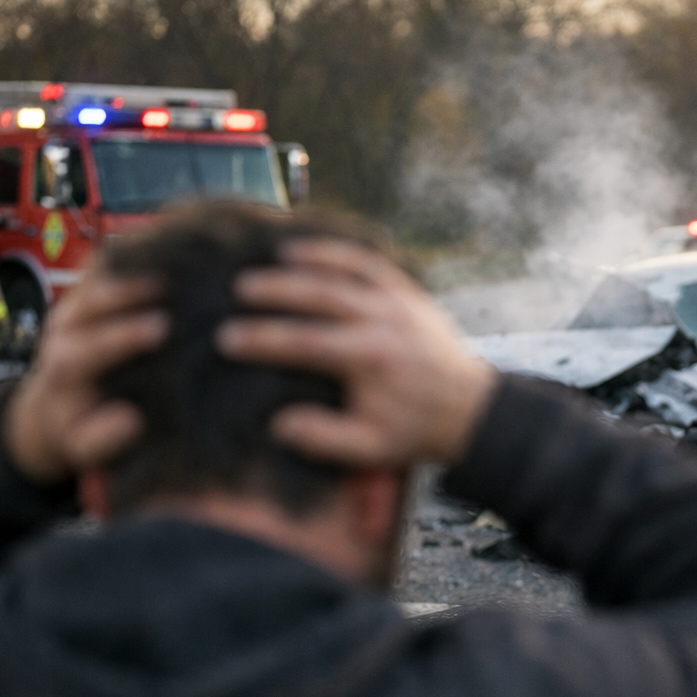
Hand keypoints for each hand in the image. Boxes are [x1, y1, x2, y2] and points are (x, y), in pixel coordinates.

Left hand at [4, 272, 166, 483]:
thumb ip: (102, 439)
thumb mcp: (83, 447)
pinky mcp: (87, 289)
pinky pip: (109, 264)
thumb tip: (130, 421)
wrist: (53, 406)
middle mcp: (64, 328)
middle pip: (91, 300)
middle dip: (130, 291)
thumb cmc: (77, 427)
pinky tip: (173, 249)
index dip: (123, 336)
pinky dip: (137, 255)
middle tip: (172, 284)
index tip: (160, 329)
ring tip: (176, 259)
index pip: (89, 346)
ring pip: (98, 275)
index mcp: (64, 366)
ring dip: (135, 266)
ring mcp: (74, 304)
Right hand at [217, 240, 497, 467]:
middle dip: (276, 291)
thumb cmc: (415, 431)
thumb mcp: (371, 448)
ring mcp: (399, 302)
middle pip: (320, 294)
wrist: (470, 410)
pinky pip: (371, 263)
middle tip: (238, 290)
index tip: (227, 340)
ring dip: (306, 261)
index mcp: (370, 358)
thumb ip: (324, 438)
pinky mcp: (409, 294)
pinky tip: (312, 249)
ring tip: (269, 258)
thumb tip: (279, 423)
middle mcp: (383, 322)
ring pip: (346, 270)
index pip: (303, 342)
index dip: (262, 340)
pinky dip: (340, 252)